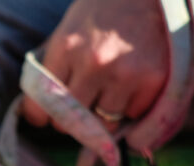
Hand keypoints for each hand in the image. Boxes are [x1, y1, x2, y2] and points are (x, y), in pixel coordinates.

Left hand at [22, 0, 167, 131]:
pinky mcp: (154, 80)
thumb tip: (39, 111)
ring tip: (109, 93)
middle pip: (70, 123)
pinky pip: (134, 114)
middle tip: (80, 107)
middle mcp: (94, 63)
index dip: (40, 116)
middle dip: (71, 121)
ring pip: (104, 124)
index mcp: (66, 49)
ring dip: (104, 116)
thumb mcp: (68, 31)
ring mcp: (125, 73)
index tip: (44, 116)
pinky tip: (133, 84)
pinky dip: (132, 106)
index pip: (40, 105)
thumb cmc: (103, 12)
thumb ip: (55, 69)